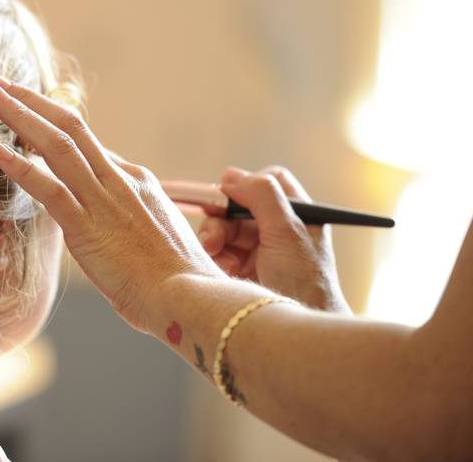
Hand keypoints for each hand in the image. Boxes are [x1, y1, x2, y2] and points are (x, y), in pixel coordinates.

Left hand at [0, 74, 224, 333]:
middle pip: (70, 126)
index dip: (52, 126)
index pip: (88, 144)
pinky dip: (22, 168)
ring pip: (56, 144)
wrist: (193, 301)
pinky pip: (50, 189)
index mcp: (137, 181)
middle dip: (31, 101)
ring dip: (19, 115)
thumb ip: (131, 222)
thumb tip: (112, 225)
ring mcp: (104, 201)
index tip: (26, 114)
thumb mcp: (158, 239)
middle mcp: (120, 180)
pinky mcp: (89, 228)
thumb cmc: (179, 284)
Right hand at [197, 167, 350, 312]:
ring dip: (214, 239)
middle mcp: (280, 231)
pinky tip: (219, 271)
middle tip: (211, 236)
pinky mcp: (243, 272)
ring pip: (225, 230)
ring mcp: (261, 252)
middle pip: (239, 207)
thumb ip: (261, 196)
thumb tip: (231, 177)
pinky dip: (214, 258)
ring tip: (212, 256)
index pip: (271, 182)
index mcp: (299, 216)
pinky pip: (219, 253)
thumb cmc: (303, 285)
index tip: (228, 196)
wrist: (297, 338)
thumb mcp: (287, 233)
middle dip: (222, 219)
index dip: (248, 185)